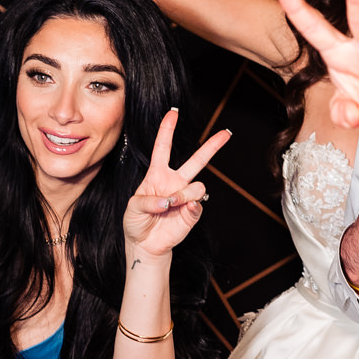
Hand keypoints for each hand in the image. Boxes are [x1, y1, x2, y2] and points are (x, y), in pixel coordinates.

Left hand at [122, 109, 230, 257]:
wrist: (144, 246)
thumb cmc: (136, 223)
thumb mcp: (132, 207)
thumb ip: (148, 201)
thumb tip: (169, 200)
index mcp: (157, 175)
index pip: (163, 148)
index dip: (167, 130)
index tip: (173, 113)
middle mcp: (174, 182)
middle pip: (197, 160)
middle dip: (213, 146)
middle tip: (226, 133)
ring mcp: (185, 197)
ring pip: (197, 185)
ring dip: (183, 194)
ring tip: (172, 204)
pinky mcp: (192, 212)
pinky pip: (197, 205)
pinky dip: (187, 208)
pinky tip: (179, 211)